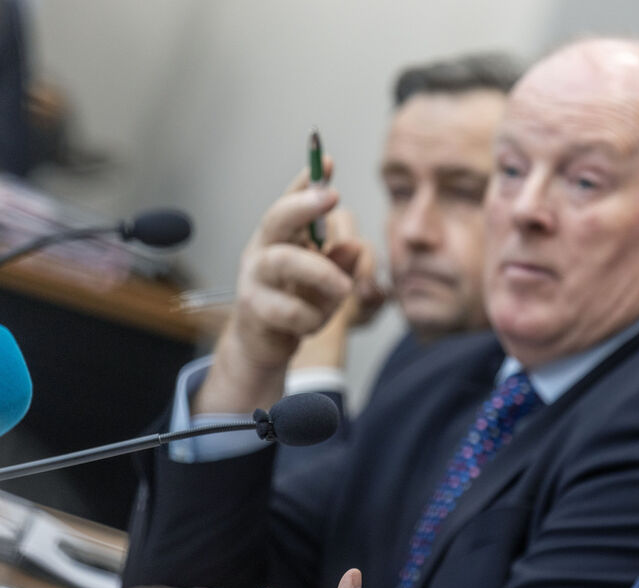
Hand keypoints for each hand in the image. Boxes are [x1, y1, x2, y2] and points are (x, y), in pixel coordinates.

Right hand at [195, 161, 360, 414]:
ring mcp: (254, 279)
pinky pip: (288, 309)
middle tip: (333, 195)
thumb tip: (355, 245)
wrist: (263, 347)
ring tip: (343, 290)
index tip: (328, 160)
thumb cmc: (295, 305)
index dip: (307, 181)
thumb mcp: (325, 281)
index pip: (291, 202)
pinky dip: (311, 317)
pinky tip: (313, 323)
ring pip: (282, 262)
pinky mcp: (255, 310)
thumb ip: (339, 262)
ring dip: (321, 273)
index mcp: (281, 239)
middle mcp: (263, 251)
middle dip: (303, 204)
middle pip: (275, 219)